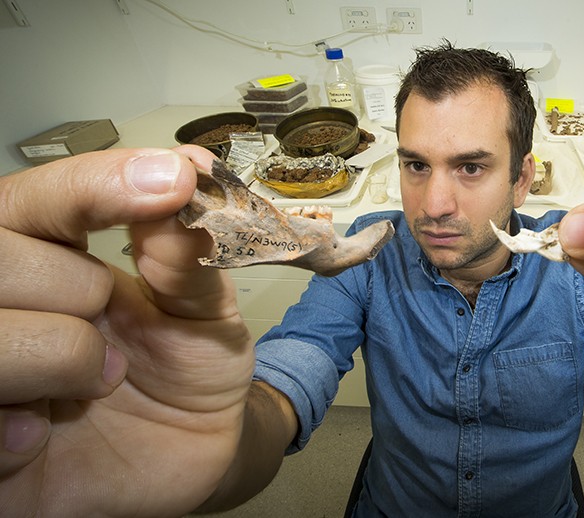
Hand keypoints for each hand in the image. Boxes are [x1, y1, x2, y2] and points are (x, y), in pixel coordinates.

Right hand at [0, 147, 253, 515]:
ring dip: (62, 358)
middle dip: (74, 289)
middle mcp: (4, 301)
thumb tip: (189, 171)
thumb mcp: (206, 313)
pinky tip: (44, 436)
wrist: (191, 457)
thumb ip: (188, 254)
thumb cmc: (188, 372)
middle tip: (112, 324)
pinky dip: (18, 434)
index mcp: (49, 257)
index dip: (93, 186)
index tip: (171, 183)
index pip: (36, 199)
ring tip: (98, 383)